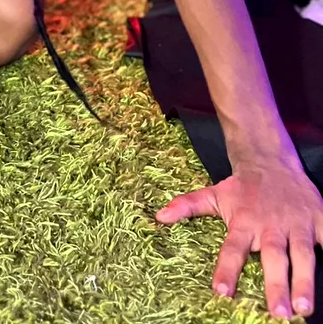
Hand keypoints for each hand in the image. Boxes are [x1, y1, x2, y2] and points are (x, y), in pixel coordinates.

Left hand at [156, 156, 322, 317]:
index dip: (226, 270)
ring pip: (303, 254)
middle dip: (276, 286)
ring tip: (304, 309)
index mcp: (244, 221)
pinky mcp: (319, 219)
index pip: (232, 248)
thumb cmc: (242, 187)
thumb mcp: (214, 195)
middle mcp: (270, 224)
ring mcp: (297, 222)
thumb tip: (159, 217)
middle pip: (273, 257)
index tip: (221, 293)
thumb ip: (188, 206)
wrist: (270, 159)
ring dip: (305, 281)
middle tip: (279, 315)